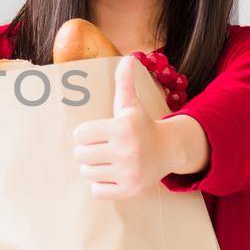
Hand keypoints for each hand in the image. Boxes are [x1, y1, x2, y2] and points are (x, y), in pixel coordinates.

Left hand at [72, 57, 178, 200]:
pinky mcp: (130, 190)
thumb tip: (126, 59)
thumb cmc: (142, 126)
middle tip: (101, 149)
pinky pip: (97, 191)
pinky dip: (100, 185)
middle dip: (88, 151)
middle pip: (81, 155)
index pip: (80, 135)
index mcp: (122, 128)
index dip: (85, 134)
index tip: (97, 134)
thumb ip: (124, 84)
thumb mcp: (131, 105)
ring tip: (107, 161)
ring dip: (94, 168)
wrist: (169, 150)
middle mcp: (126, 151)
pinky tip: (112, 175)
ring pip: (87, 173)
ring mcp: (128, 172)